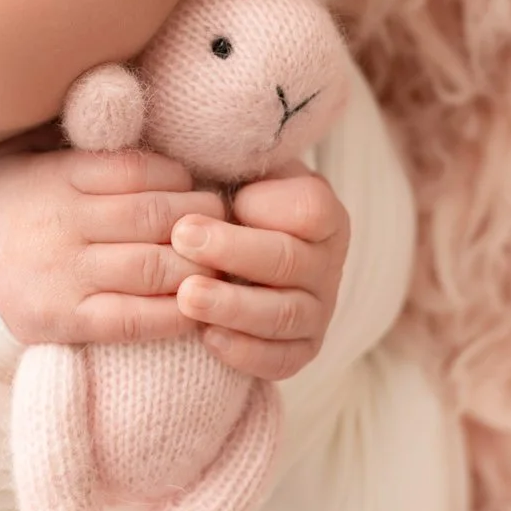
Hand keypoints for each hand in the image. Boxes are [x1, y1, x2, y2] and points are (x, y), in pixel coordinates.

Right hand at [0, 144, 225, 347]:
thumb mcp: (18, 154)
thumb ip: (70, 133)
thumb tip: (128, 96)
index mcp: (55, 177)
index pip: (138, 169)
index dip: (181, 177)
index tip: (198, 185)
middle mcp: (62, 223)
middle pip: (157, 217)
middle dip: (204, 220)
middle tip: (227, 223)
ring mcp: (63, 275)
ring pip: (155, 267)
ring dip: (201, 266)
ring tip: (221, 262)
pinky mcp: (63, 321)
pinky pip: (134, 319)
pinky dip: (176, 314)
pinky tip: (198, 306)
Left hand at [171, 161, 349, 380]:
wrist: (234, 251)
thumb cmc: (227, 200)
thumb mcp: (238, 170)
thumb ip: (232, 160)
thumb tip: (208, 149)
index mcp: (323, 213)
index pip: (308, 211)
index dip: (261, 207)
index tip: (209, 200)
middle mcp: (328, 264)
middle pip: (289, 262)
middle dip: (233, 250)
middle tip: (182, 237)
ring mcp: (319, 311)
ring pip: (283, 315)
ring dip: (233, 307)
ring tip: (186, 296)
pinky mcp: (302, 349)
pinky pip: (281, 361)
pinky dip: (245, 353)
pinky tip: (206, 338)